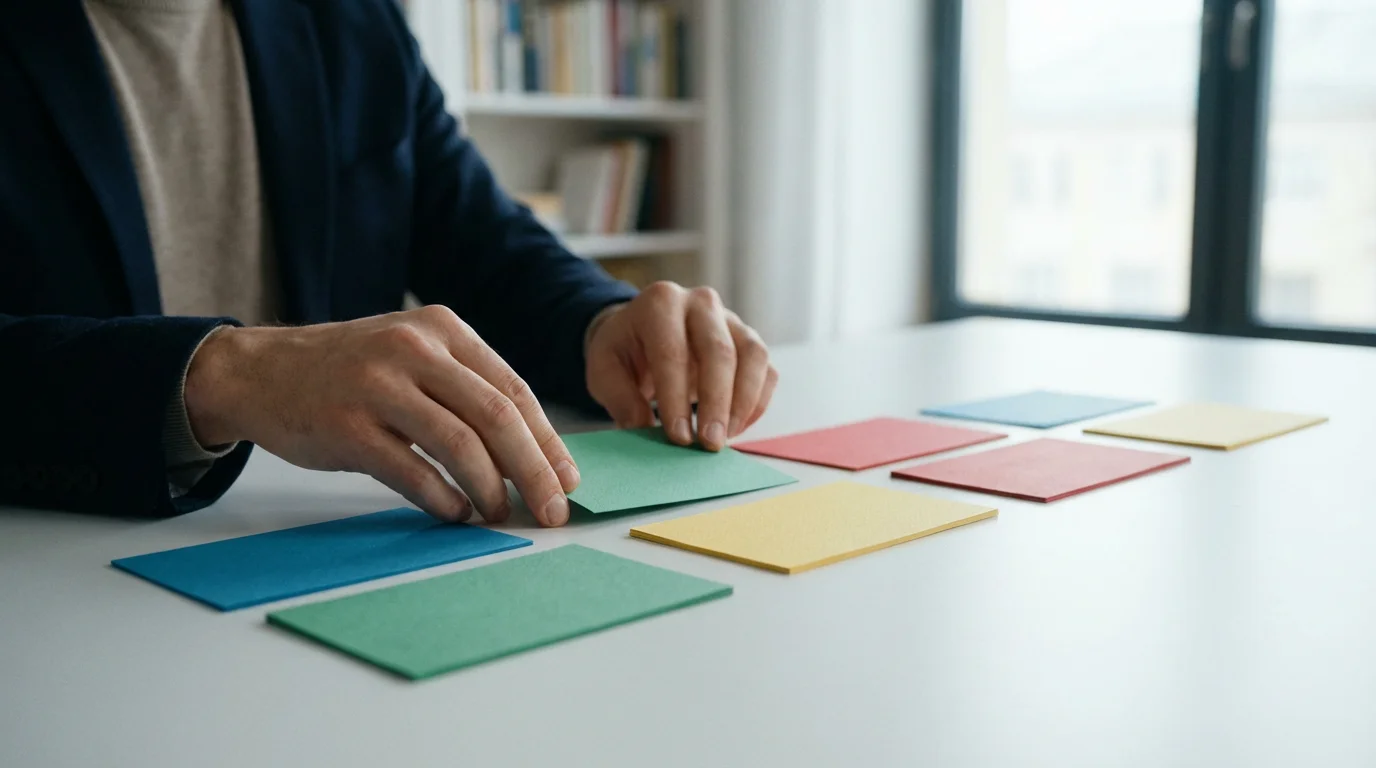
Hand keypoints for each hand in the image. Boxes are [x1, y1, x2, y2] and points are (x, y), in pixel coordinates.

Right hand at [183, 307, 578, 525]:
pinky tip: (455, 512)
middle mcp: (415, 349)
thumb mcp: (413, 355)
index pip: (513, 390)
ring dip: (490, 488)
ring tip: (499, 515)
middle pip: (497, 416)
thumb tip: (531, 452)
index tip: (568, 480)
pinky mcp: (346, 425)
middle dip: (534, 470)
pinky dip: (442, 498)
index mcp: (443, 329)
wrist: (260, 371)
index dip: (548, 440)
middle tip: (552, 510)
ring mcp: (378, 385)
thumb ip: (466, 390)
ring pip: (460, 444)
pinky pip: (411, 471)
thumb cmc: (350, 372)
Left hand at [585, 282, 777, 450]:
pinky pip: (767, 370)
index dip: (676, 398)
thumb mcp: (604, 368)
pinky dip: (757, 403)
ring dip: (743, 403)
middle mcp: (701, 302)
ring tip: (725, 437)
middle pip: (719, 352)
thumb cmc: (625, 349)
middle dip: (716, 403)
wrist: (644, 330)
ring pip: (754, 356)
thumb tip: (643, 428)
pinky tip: (736, 428)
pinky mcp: (749, 340)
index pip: (672, 352)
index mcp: (660, 303)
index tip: (679, 436)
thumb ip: (620, 397)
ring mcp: (731, 319)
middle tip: (709, 443)